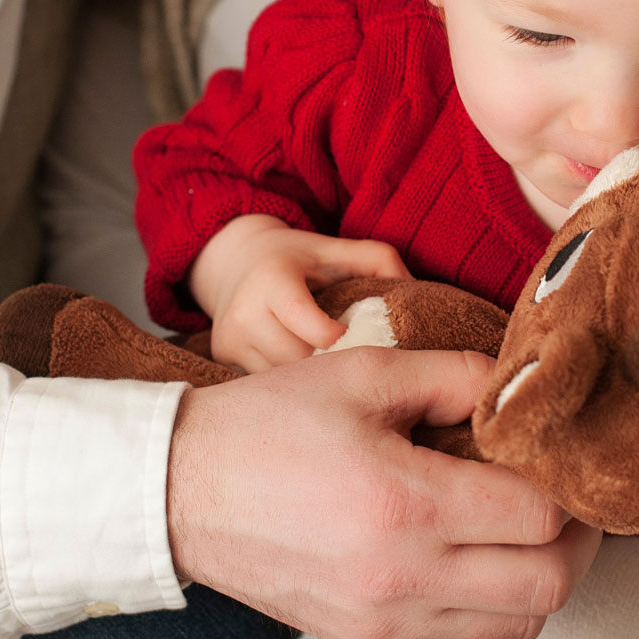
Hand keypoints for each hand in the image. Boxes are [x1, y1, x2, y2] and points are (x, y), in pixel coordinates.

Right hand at [165, 345, 603, 638]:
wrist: (180, 491)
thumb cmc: (265, 426)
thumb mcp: (364, 375)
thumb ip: (456, 375)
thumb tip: (519, 388)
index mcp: (405, 505)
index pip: (540, 515)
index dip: (569, 484)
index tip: (564, 457)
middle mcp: (403, 577)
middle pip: (549, 585)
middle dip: (577, 541)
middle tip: (571, 500)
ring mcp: (387, 621)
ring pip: (518, 624)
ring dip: (541, 577)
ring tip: (528, 527)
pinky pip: (467, 638)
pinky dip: (494, 604)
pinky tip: (479, 555)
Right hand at [188, 214, 409, 371]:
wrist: (234, 261)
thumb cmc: (299, 257)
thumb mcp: (338, 249)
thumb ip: (380, 262)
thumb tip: (416, 296)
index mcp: (273, 280)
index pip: (316, 331)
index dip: (346, 344)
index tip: (362, 342)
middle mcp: (244, 312)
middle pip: (301, 364)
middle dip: (333, 371)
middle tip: (359, 373)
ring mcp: (230, 340)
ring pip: (283, 383)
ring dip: (313, 386)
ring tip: (336, 381)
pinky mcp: (222, 358)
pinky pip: (265, 387)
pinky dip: (290, 389)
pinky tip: (308, 386)